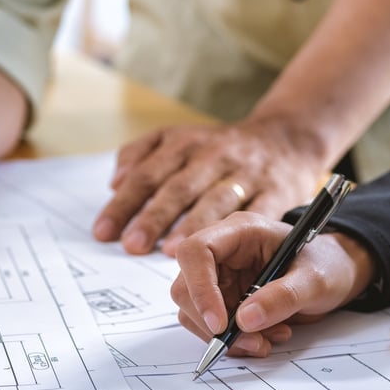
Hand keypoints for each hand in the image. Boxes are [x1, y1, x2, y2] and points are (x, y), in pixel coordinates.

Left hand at [92, 116, 324, 256]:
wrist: (286, 138)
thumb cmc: (221, 148)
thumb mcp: (180, 138)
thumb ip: (143, 155)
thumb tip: (115, 183)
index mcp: (185, 144)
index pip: (147, 174)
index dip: (124, 204)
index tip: (104, 232)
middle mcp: (213, 155)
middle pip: (178, 187)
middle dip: (153, 217)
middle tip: (132, 245)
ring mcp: (246, 173)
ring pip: (216, 199)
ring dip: (193, 225)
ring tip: (172, 252)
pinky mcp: (276, 190)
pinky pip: (257, 210)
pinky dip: (239, 228)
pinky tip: (224, 248)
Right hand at [171, 212, 374, 356]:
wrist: (336, 274)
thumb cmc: (327, 264)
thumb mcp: (315, 279)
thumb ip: (283, 297)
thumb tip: (244, 320)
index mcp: (239, 232)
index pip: (196, 252)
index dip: (199, 287)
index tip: (220, 323)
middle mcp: (222, 253)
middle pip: (186, 287)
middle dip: (212, 323)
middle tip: (250, 342)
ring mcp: (219, 277)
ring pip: (194, 312)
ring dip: (224, 337)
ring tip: (265, 341)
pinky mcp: (223, 300)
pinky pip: (211, 326)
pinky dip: (233, 341)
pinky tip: (264, 338)